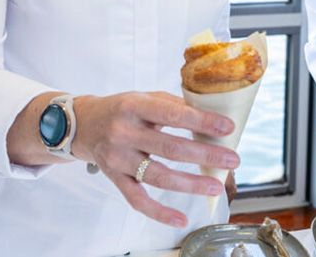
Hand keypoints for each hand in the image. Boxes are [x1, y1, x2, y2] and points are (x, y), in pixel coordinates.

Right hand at [70, 92, 239, 227]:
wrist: (82, 124)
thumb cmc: (122, 108)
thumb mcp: (145, 97)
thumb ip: (174, 105)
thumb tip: (210, 117)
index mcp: (134, 106)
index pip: (173, 114)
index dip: (202, 122)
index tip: (227, 128)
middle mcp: (124, 133)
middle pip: (170, 148)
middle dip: (205, 155)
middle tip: (232, 159)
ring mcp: (118, 158)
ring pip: (158, 175)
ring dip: (190, 183)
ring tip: (216, 185)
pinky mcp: (115, 178)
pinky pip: (138, 200)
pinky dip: (159, 212)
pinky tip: (181, 218)